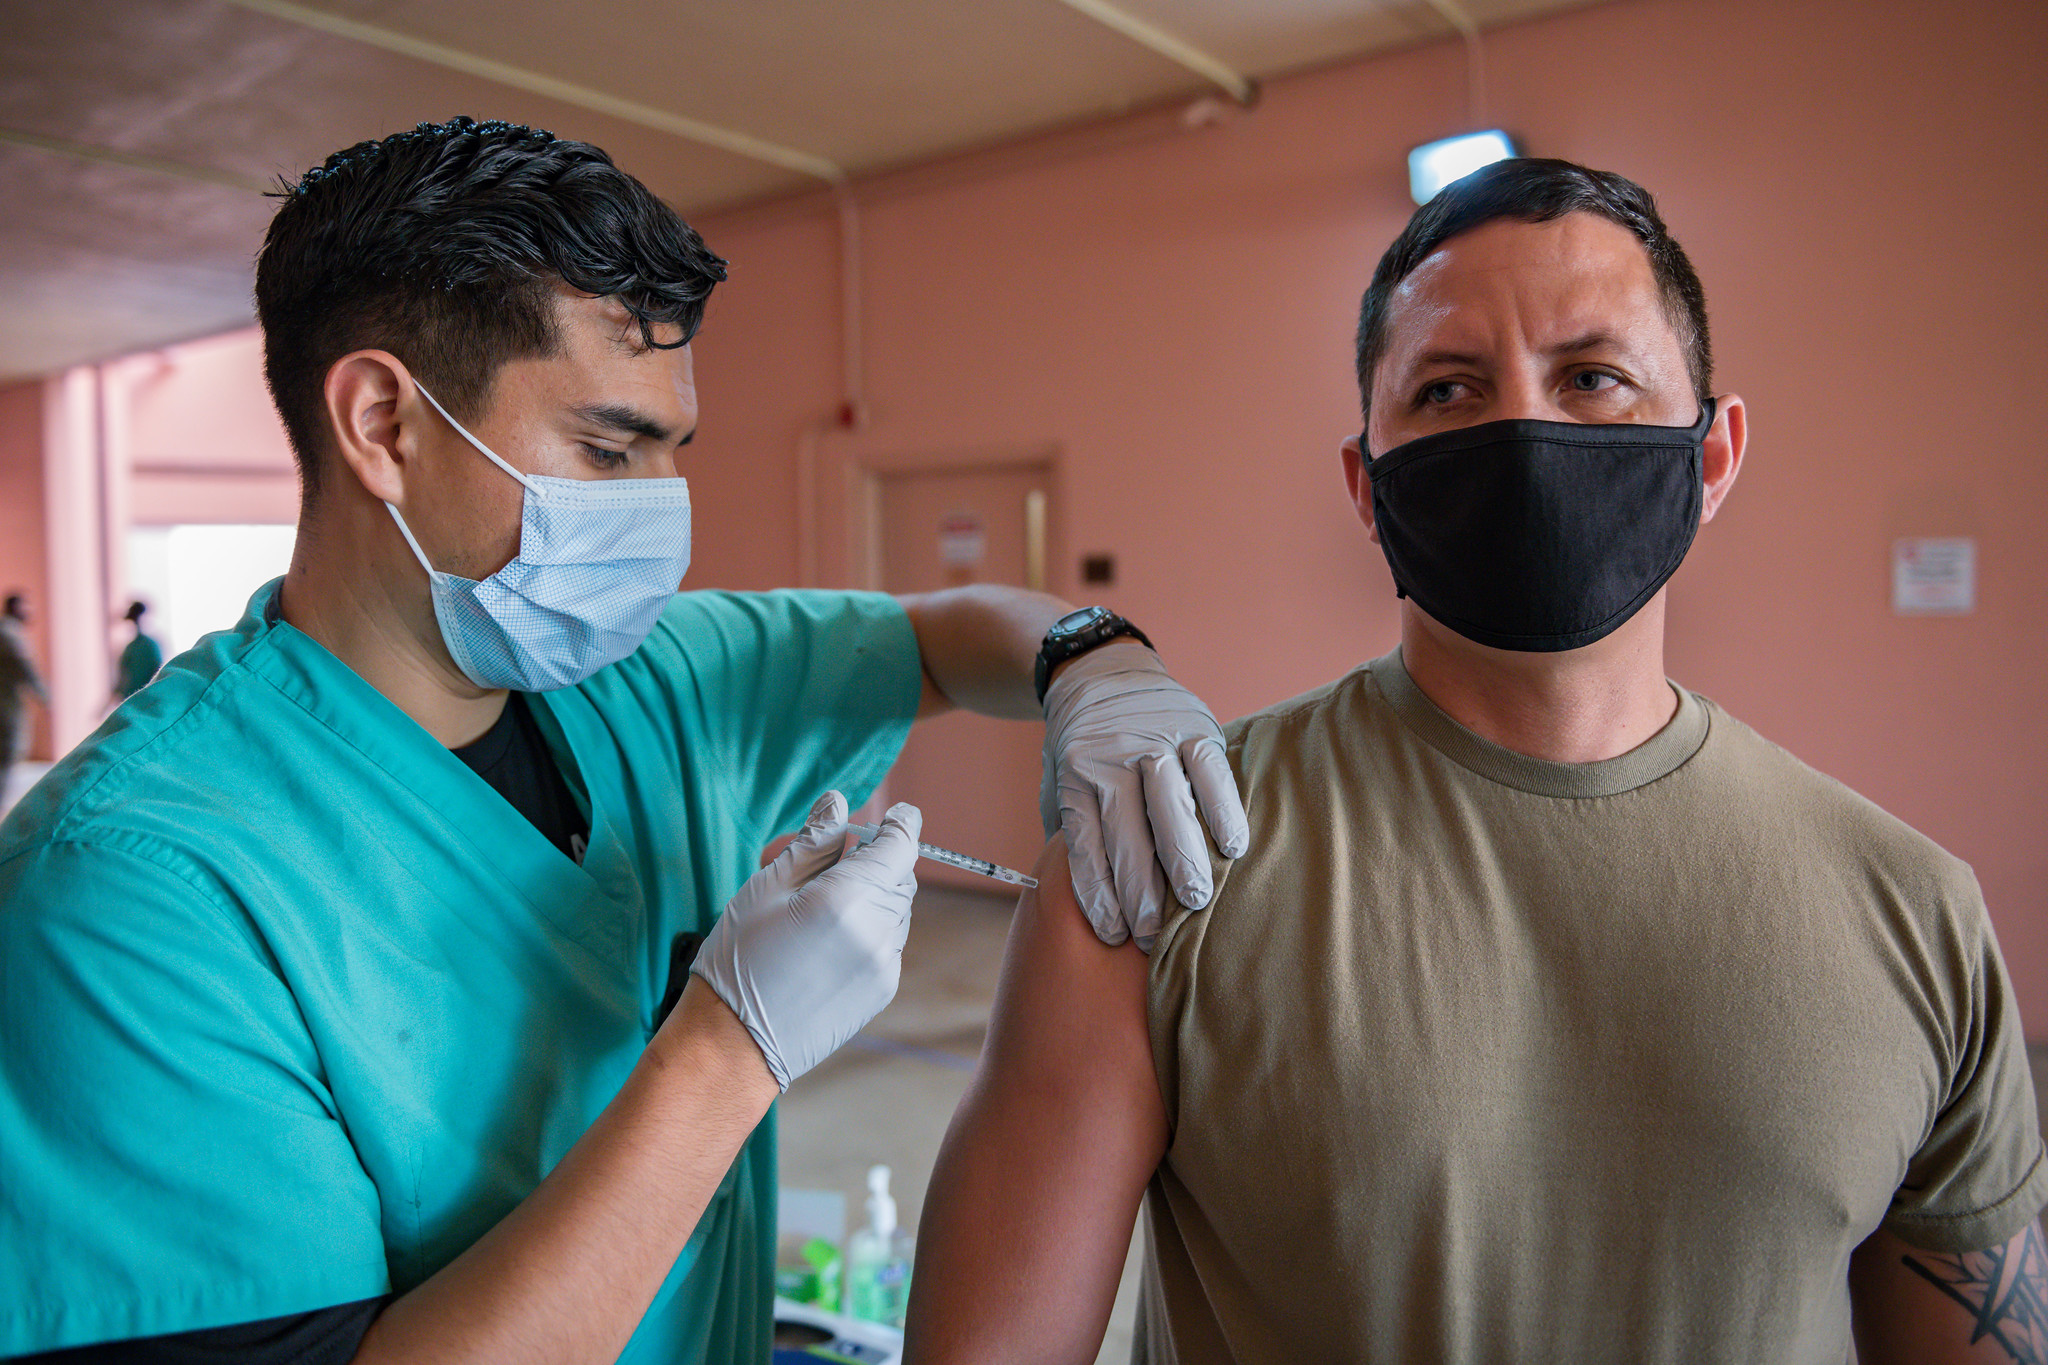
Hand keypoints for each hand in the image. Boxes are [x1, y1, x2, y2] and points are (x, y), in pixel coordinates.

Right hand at [690, 792, 920, 1089]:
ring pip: (895, 910)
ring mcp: (883, 966)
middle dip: (876, 860)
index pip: (900, 846)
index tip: (896, 813)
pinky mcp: (881, 992)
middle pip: (899, 877)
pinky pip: (887, 943)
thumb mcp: (766, 887)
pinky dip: (869, 928)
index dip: (900, 823)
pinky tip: (824, 938)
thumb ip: (813, 841)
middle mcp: (877, 932)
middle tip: (831, 856)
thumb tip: (839, 804)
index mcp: (847, 898)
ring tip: (817, 902)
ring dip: (872, 895)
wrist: (733, 1045)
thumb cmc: (738, 960)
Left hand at [1040, 642, 1249, 950]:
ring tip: (1194, 903)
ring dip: (1183, 860)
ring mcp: (1155, 741)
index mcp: (1077, 779)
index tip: (1115, 934)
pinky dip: (1223, 810)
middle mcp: (1113, 760)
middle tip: (1154, 936)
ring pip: (1170, 808)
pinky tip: (1232, 848)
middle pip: (1127, 836)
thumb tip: (1088, 894)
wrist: (1100, 671)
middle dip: (1141, 893)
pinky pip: (1211, 772)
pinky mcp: (1194, 727)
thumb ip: (1070, 828)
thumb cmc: (1079, 745)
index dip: (1101, 896)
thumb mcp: (1058, 781)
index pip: (1087, 848)